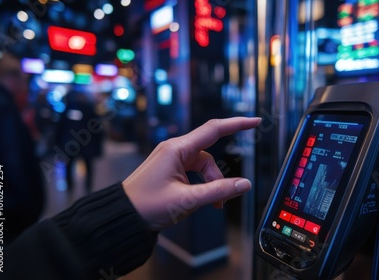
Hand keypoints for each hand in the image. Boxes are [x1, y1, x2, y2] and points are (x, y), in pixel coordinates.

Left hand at [123, 117, 260, 230]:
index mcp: (177, 149)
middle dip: (217, 177)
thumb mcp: (187, 200)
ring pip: (202, 166)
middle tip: (220, 201)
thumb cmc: (147, 205)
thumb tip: (244, 184)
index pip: (214, 130)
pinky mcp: (170, 167)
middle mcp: (174, 149)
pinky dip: (200, 184)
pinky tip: (198, 199)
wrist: (123, 215)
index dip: (237, 124)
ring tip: (208, 205)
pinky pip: (193, 171)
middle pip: (208, 156)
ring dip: (209, 184)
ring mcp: (171, 158)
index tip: (254, 121)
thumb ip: (218, 191)